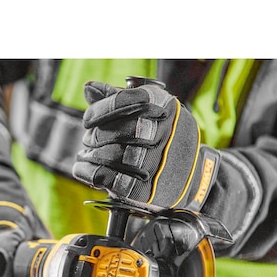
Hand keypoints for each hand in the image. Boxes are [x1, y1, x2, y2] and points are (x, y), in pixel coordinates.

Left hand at [72, 81, 219, 210]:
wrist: (193, 174)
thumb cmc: (162, 136)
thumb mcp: (148, 110)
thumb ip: (117, 98)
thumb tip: (89, 87)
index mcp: (163, 107)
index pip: (125, 102)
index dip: (100, 110)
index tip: (88, 120)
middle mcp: (163, 134)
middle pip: (116, 131)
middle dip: (96, 136)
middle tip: (90, 139)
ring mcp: (155, 163)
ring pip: (111, 156)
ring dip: (92, 155)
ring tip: (88, 154)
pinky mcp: (145, 189)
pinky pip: (108, 178)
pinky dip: (89, 172)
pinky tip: (83, 168)